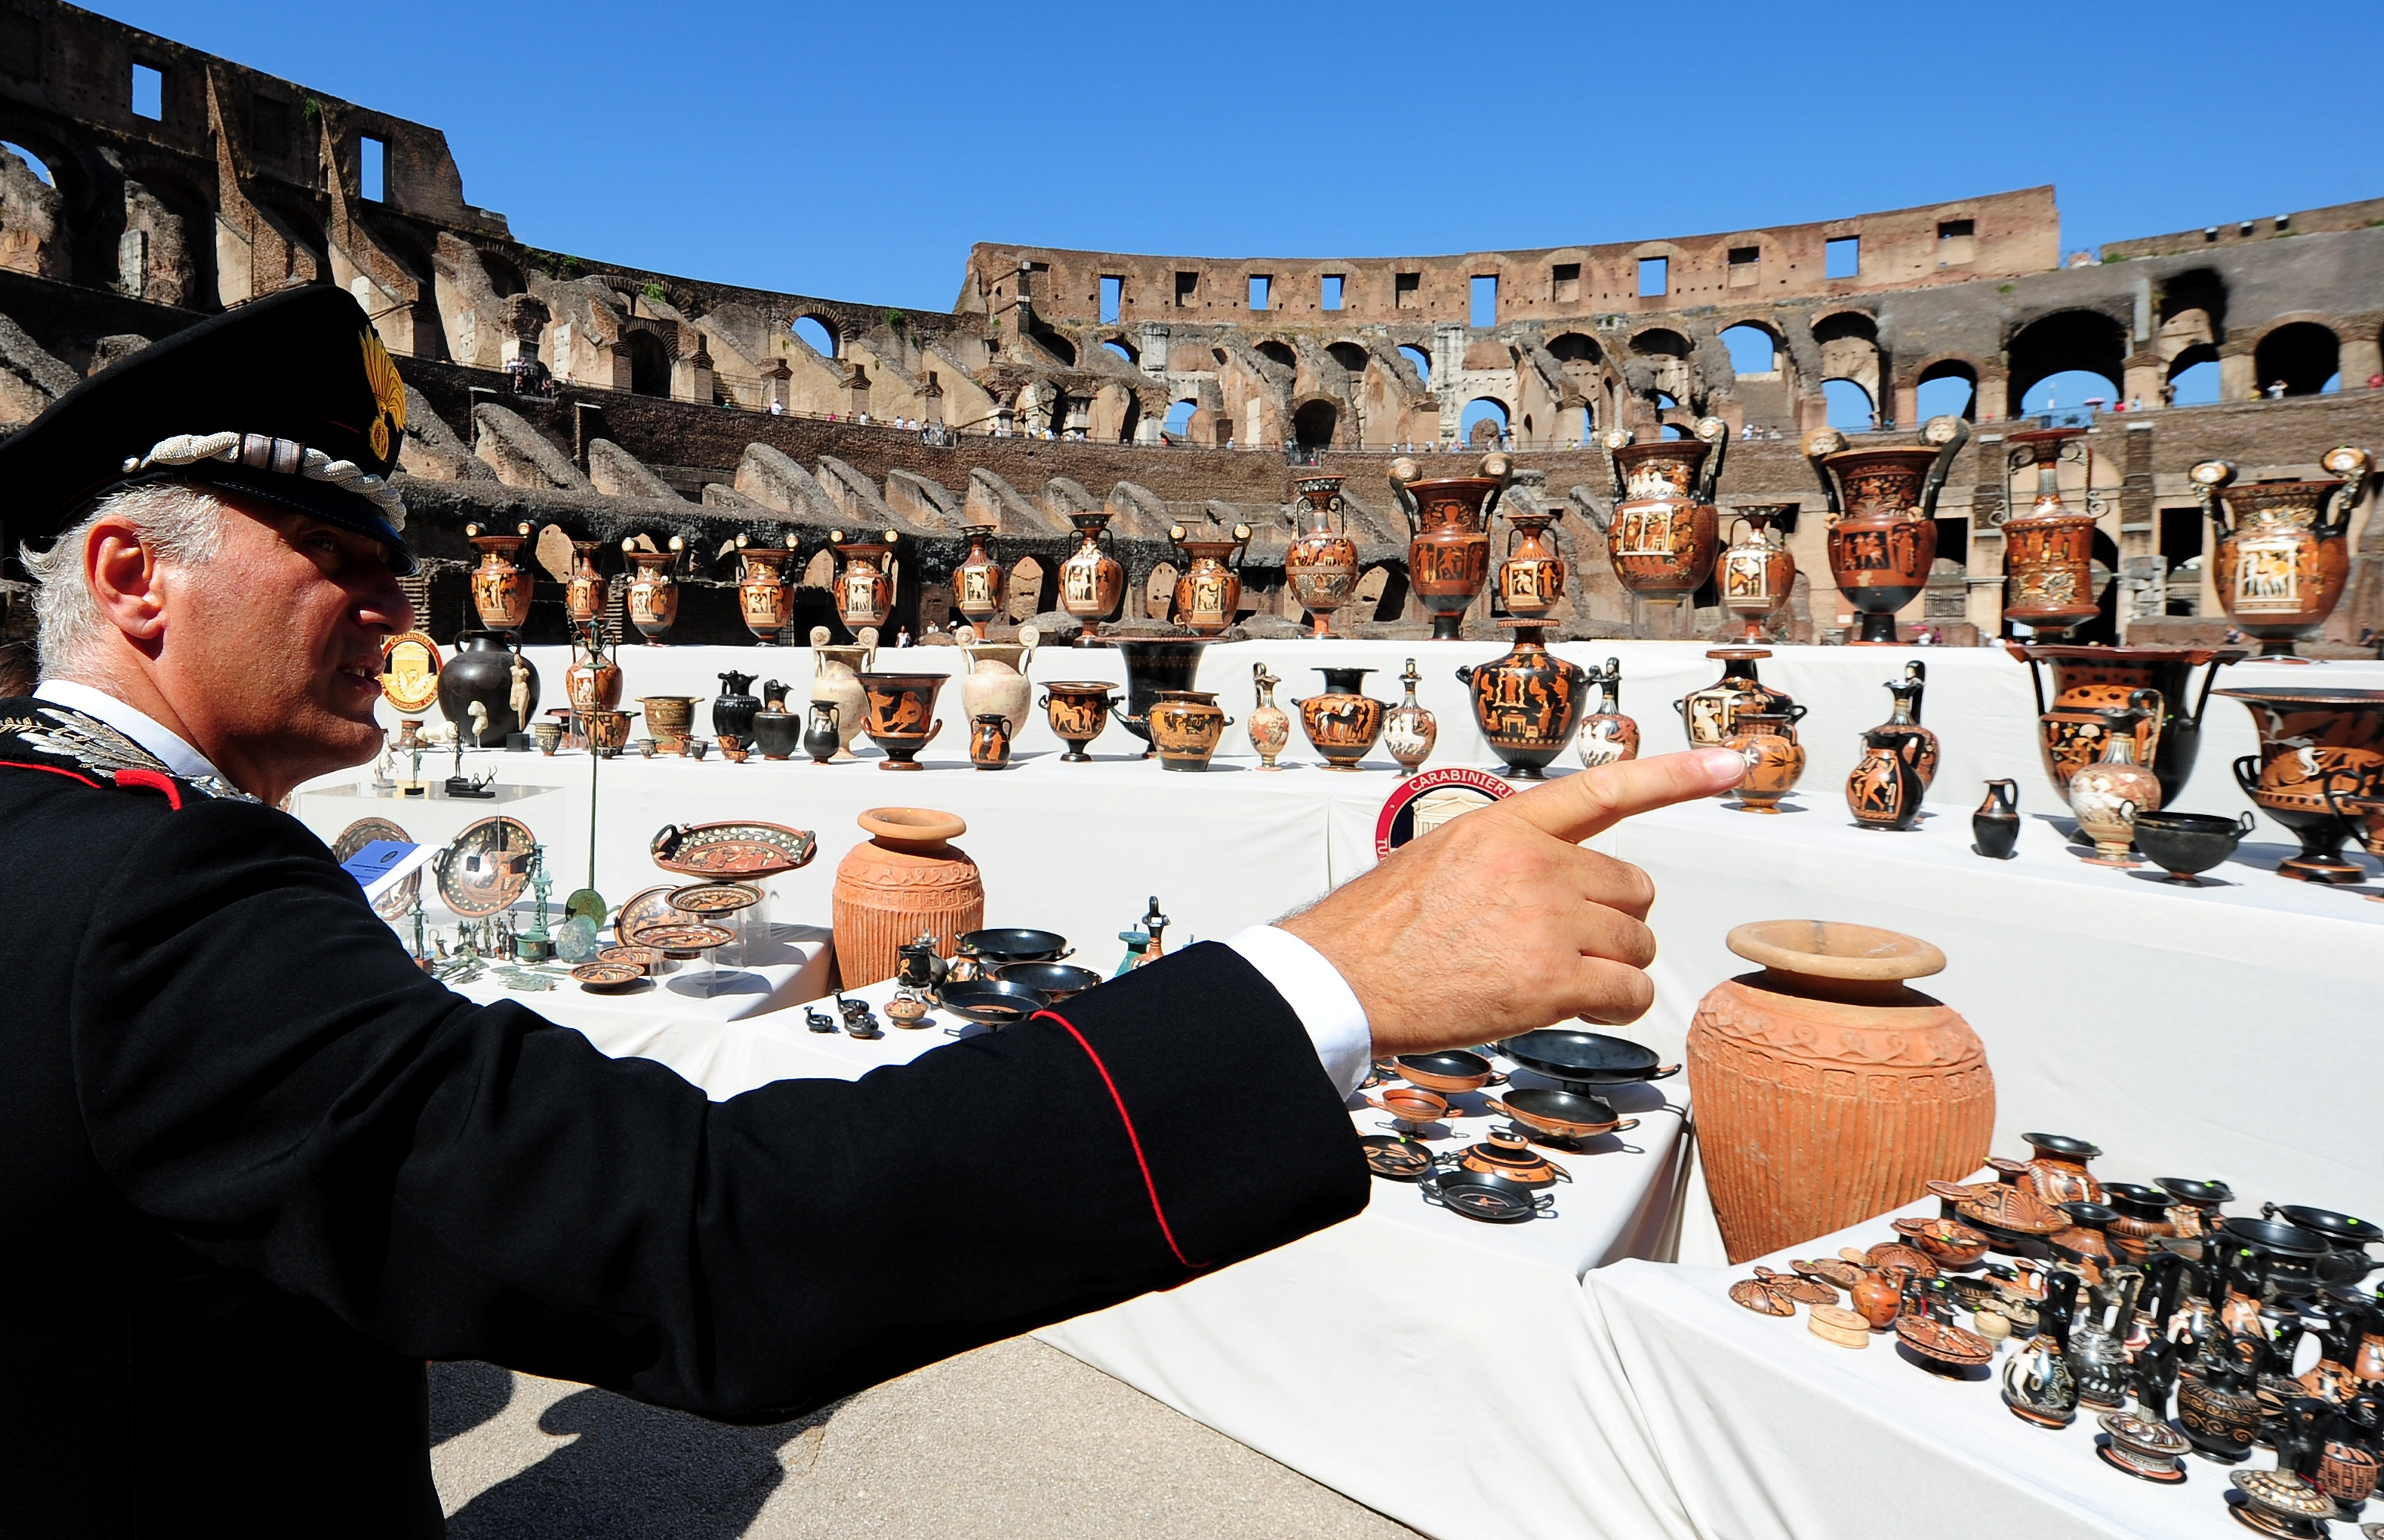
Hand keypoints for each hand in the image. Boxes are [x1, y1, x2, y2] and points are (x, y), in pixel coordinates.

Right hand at [1279, 748, 1743, 1058]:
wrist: (1339, 981)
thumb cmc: (1378, 932)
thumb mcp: (1440, 858)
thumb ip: (1506, 855)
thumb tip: (1556, 883)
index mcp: (1505, 824)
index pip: (1607, 788)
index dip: (1677, 772)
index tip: (1730, 760)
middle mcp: (1535, 862)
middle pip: (1632, 889)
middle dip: (1609, 922)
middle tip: (1556, 946)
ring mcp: (1547, 918)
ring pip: (1636, 943)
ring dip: (1609, 967)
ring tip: (1546, 977)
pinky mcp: (1553, 978)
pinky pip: (1631, 991)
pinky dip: (1616, 1004)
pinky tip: (1574, 1006)